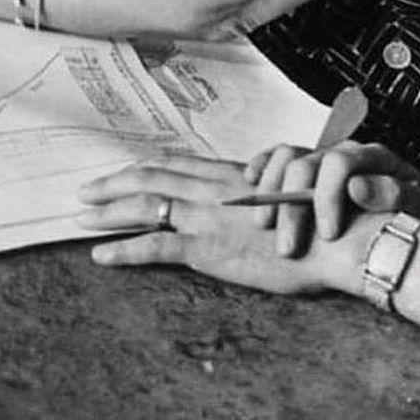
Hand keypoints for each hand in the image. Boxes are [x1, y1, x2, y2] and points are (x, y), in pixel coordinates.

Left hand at [77, 153, 361, 296]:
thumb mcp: (287, 196)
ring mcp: (205, 217)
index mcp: (230, 177)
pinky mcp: (206, 248)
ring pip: (143, 204)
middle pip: (150, 178)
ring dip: (107, 209)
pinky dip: (123, 249)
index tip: (122, 170)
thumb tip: (251, 196)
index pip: (176, 164)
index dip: (145, 166)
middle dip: (112, 183)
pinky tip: (101, 255)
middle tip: (84, 190)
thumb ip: (261, 192)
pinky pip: (153, 246)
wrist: (339, 237)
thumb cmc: (322, 221)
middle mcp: (211, 190)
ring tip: (81, 214)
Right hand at [242, 140, 419, 258]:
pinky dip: (261, 166)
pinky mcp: (310, 170)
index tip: (328, 235)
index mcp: (374, 157)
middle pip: (304, 165)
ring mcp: (324, 159)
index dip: (327, 196)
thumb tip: (357, 187)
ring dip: (268, 190)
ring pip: (285, 158)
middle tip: (287, 247)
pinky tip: (249, 182)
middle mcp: (344, 152)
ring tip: (262, 225)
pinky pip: (277, 157)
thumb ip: (398, 195)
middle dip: (291, 207)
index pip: (338, 163)